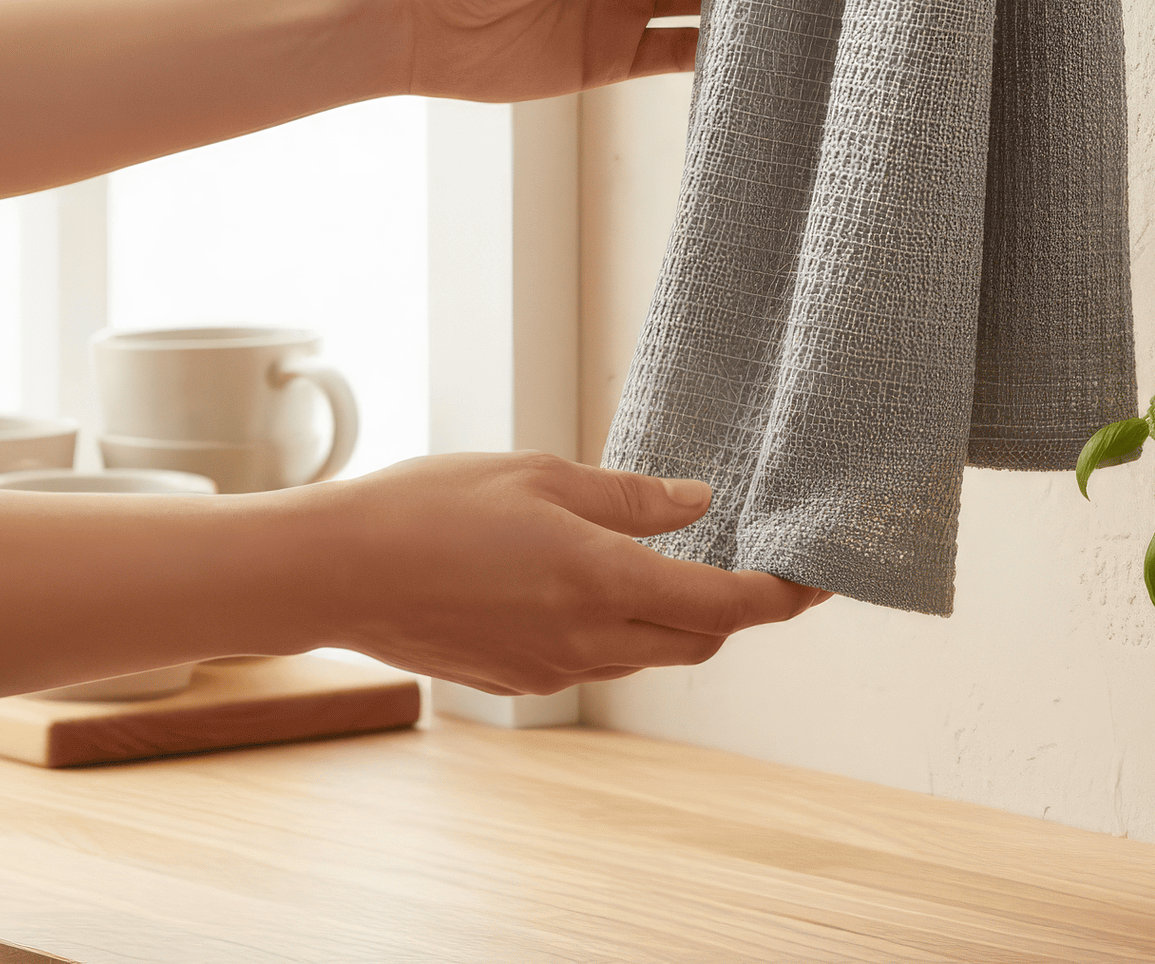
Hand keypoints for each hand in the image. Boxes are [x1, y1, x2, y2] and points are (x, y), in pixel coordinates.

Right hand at [312, 452, 826, 695]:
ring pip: (646, 654)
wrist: (339, 571)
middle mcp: (587, 640)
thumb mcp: (543, 475)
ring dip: (672, 617)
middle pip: (696, 640)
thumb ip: (631, 497)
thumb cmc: (434, 507)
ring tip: (662, 558)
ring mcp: (551, 669)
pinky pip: (594, 659)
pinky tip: (586, 577)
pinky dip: (616, 626)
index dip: (780, 597)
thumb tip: (701, 503)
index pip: (725, 606)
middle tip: (742, 555)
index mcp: (603, 582)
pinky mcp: (517, 679)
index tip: (815, 579)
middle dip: (730, 606)